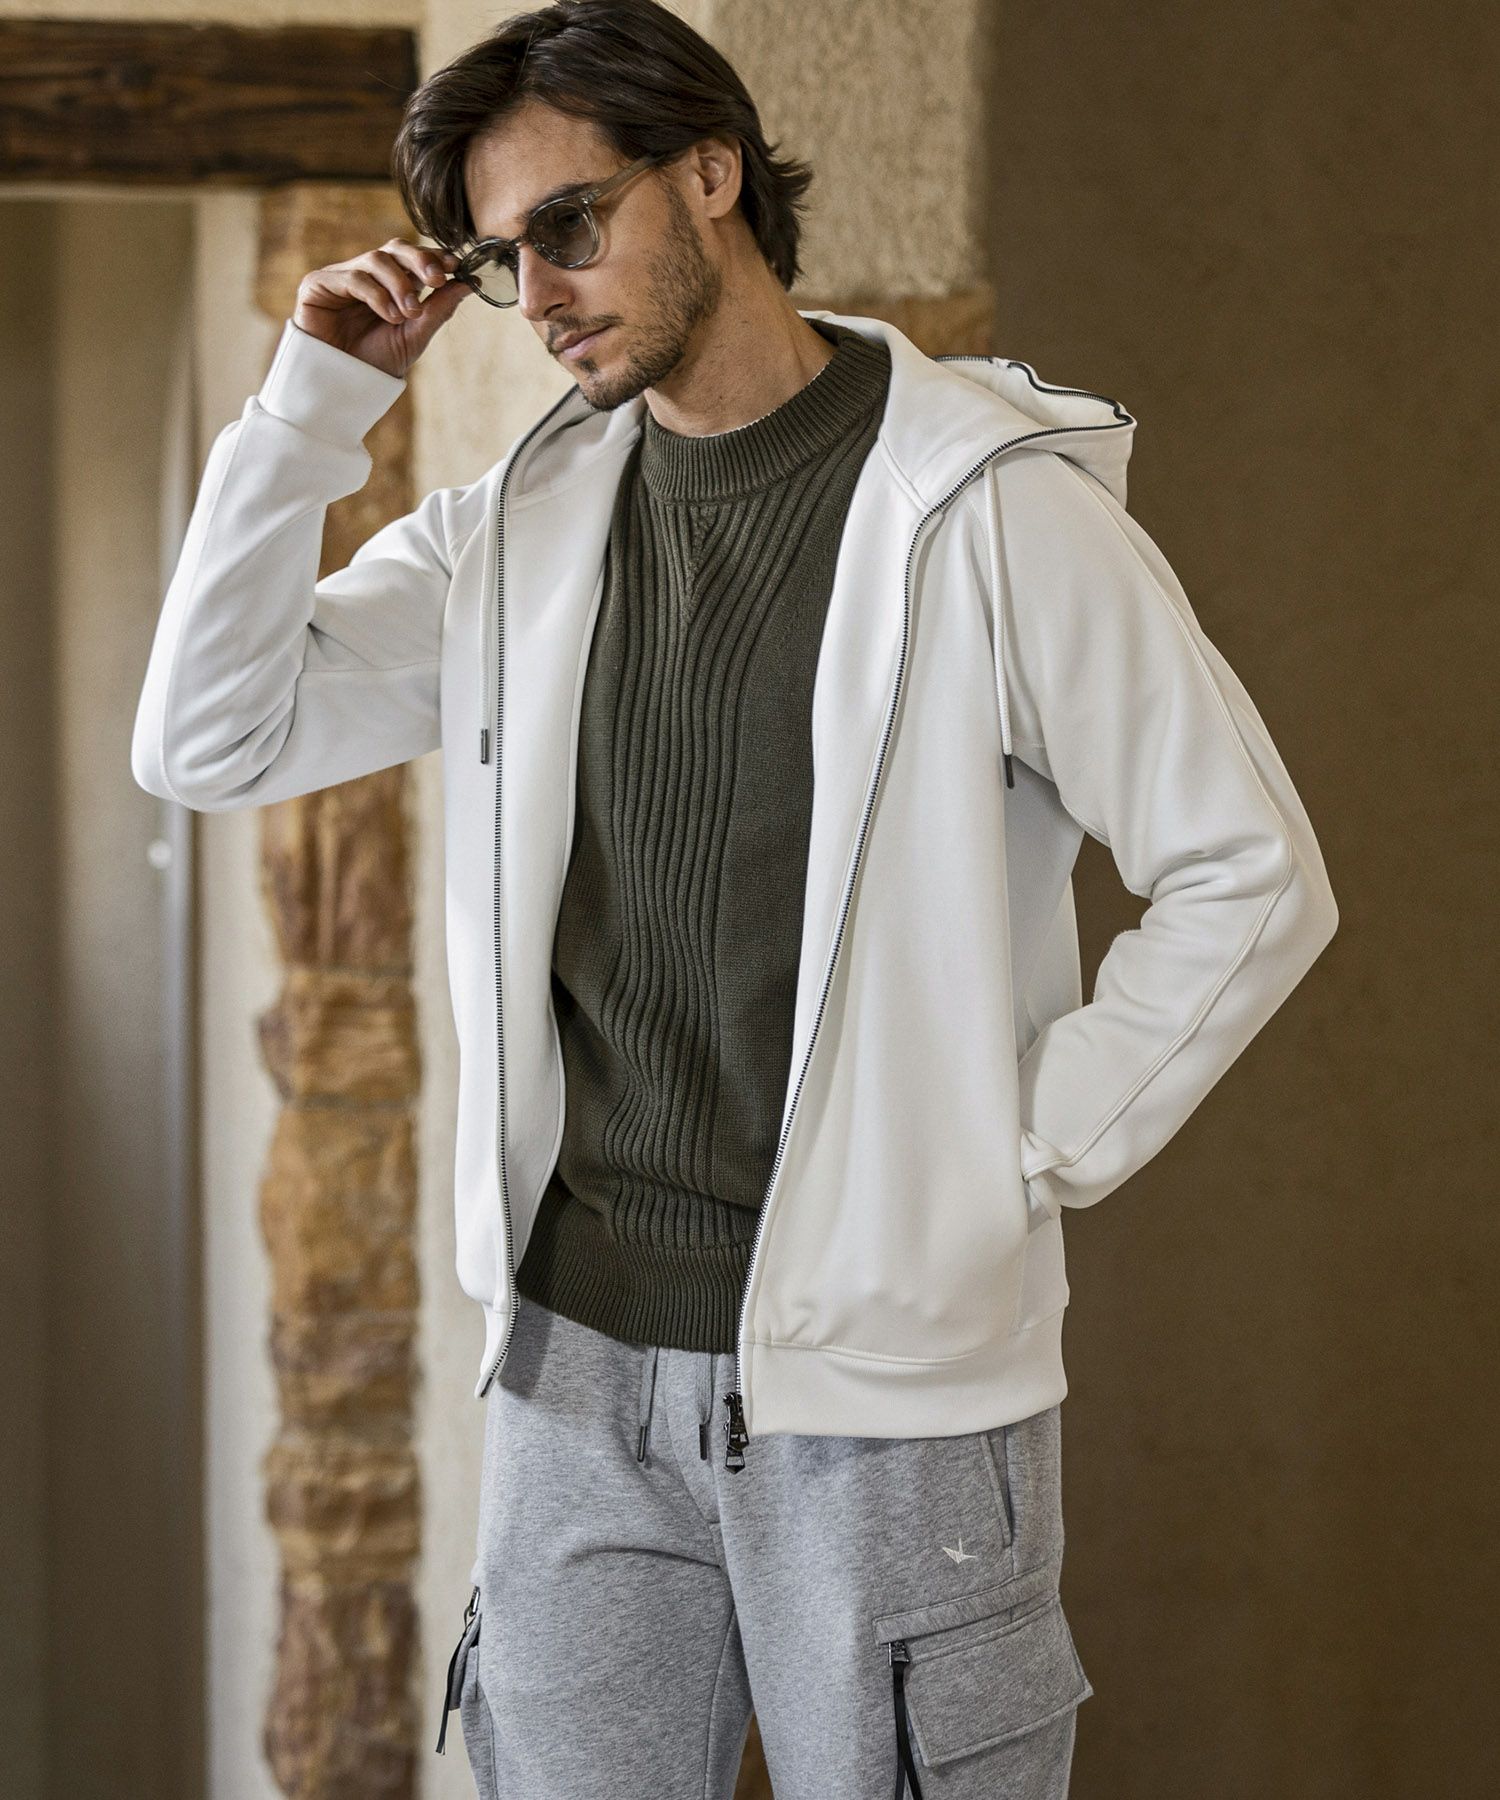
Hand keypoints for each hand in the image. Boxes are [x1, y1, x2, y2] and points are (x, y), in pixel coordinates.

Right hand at [293, 237, 475, 376]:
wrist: (343, 385)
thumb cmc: (376, 362)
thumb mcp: (415, 336)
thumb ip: (439, 309)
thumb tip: (470, 283)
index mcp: (389, 284)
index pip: (412, 258)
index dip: (434, 256)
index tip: (456, 266)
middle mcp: (366, 275)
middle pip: (395, 248)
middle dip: (420, 261)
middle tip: (437, 280)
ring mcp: (341, 276)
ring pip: (376, 260)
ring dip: (399, 285)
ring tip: (409, 313)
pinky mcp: (318, 284)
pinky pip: (352, 277)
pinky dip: (377, 295)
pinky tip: (389, 315)